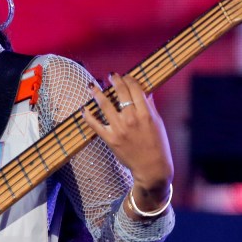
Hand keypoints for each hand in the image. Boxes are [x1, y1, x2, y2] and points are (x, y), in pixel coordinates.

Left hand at [82, 73, 173, 215]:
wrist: (152, 167)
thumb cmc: (158, 144)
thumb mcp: (157, 123)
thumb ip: (150, 106)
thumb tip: (145, 92)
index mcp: (145, 113)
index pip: (135, 90)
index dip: (129, 79)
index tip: (125, 76)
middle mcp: (132, 119)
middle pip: (120, 93)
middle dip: (114, 81)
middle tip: (110, 75)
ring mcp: (119, 129)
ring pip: (105, 105)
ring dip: (97, 93)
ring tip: (92, 85)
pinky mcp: (110, 139)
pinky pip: (95, 125)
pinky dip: (88, 116)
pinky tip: (84, 109)